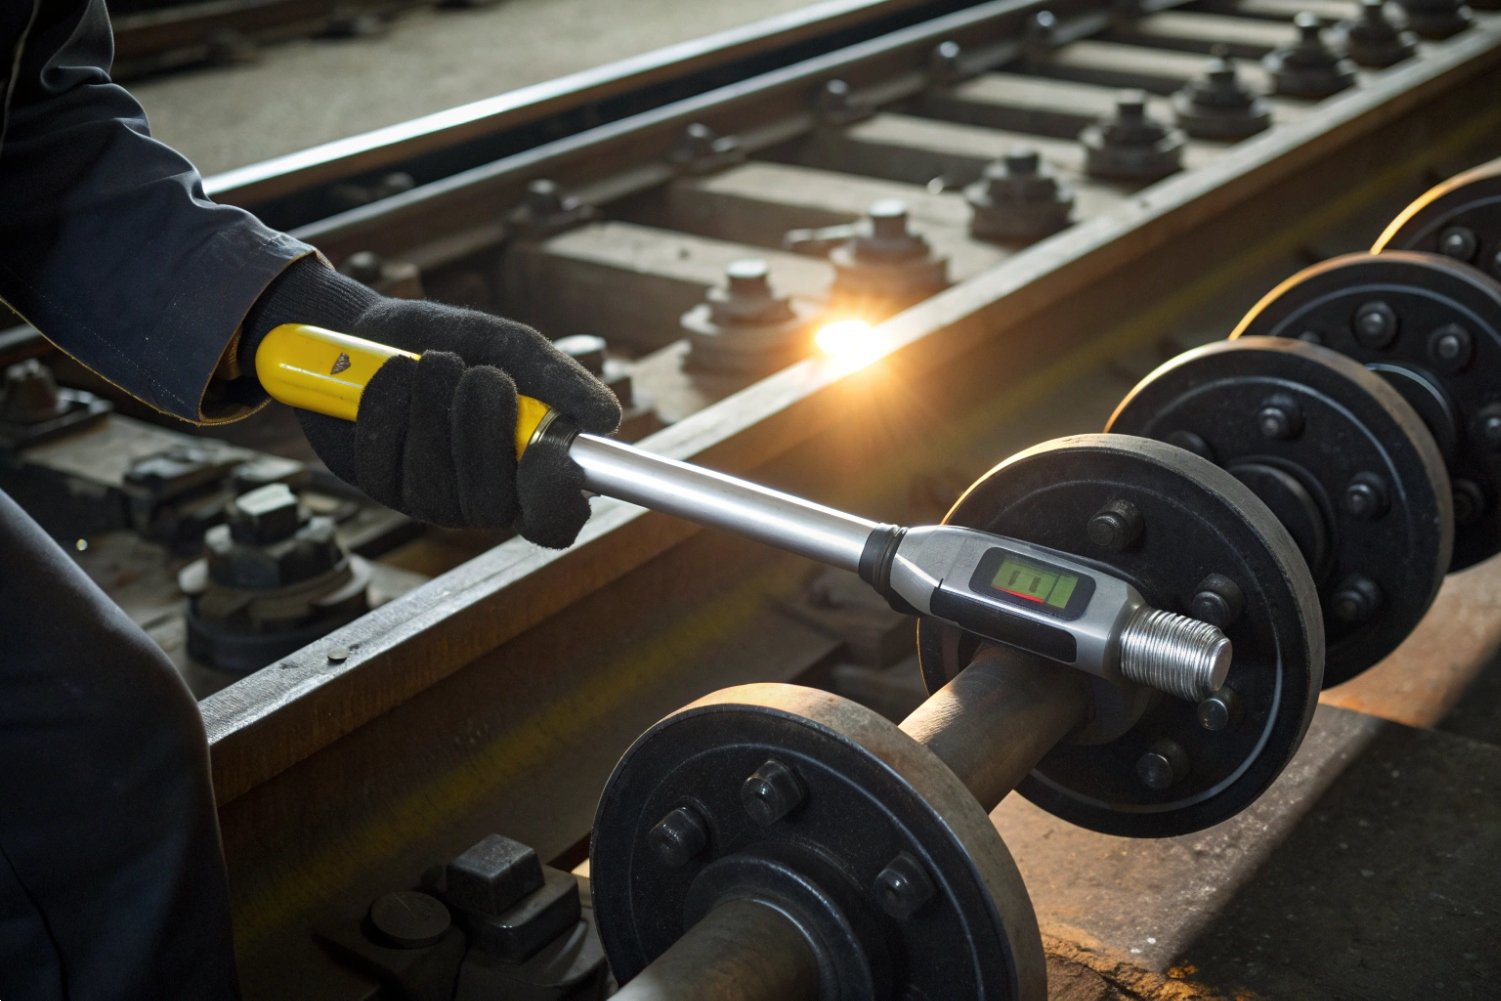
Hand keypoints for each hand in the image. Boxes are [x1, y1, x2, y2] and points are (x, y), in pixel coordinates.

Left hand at [245, 257, 620, 546]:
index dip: (555, 500)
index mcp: (528, 471)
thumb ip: (558, 381)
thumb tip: (607, 419)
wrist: (366, 327)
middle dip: (483, 427)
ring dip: (434, 406)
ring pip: (434, 480)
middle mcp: (481, 497)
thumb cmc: (450, 341)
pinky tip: (393, 375)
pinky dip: (390, 404)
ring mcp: (428, 498)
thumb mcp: (511, 347)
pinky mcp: (379, 485)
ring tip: (432, 363)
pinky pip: (385, 461)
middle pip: (491, 501)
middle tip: (479, 375)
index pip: (555, 522)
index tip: (546, 451)